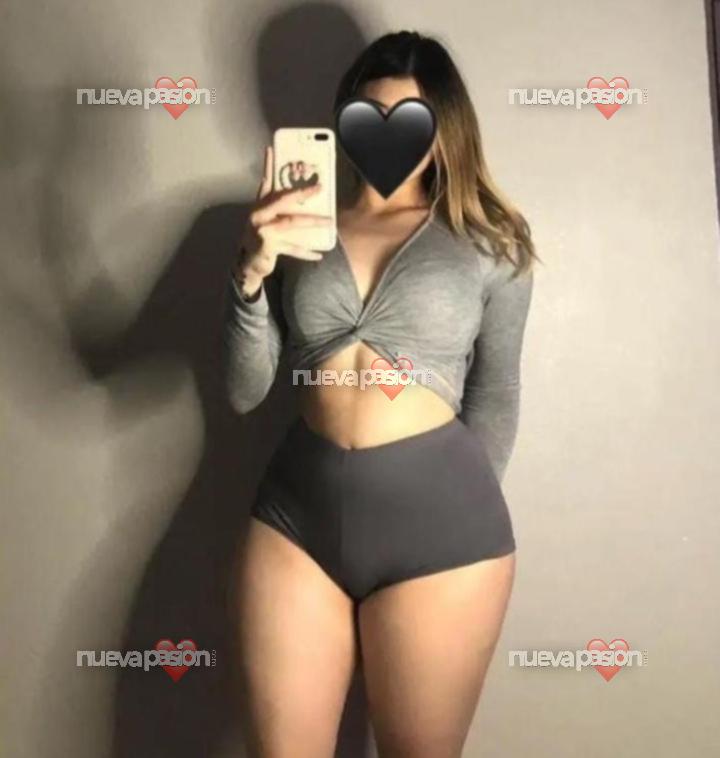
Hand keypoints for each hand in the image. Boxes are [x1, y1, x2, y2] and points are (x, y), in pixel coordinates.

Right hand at [236, 146, 330, 297]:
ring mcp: (263, 230)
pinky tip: (319, 255)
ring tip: (330, 222)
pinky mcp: (268, 246)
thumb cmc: (262, 239)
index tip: (271, 148)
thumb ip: (279, 209)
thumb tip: (306, 199)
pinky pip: (292, 248)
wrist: (248, 264)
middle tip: (320, 188)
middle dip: (303, 193)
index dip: (268, 165)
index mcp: (259, 205)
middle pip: (283, 199)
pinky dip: (306, 252)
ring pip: (292, 222)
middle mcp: (259, 214)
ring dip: (313, 221)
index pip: (265, 182)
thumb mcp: (267, 220)